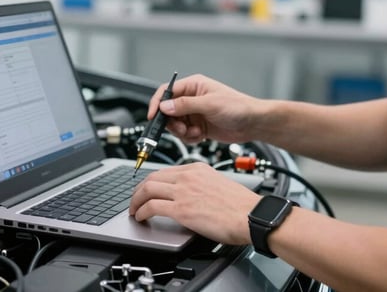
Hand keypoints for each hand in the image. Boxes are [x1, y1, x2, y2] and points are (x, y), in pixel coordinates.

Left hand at [129, 162, 260, 244]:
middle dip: (138, 190)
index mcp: (197, 169)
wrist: (252, 216)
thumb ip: (200, 185)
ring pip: (147, 190)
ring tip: (134, 210)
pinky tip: (141, 217)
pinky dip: (141, 212)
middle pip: (152, 178)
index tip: (147, 190)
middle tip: (135, 200)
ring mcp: (183, 192)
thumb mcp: (218, 184)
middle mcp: (188, 176)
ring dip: (136, 201)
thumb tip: (189, 196)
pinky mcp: (182, 209)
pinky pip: (152, 207)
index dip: (151, 182)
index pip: (165, 171)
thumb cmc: (242, 206)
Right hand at [148, 74, 263, 144]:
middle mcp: (192, 99)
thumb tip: (165, 106)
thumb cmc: (238, 107)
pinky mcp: (198, 126)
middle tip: (181, 129)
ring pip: (175, 124)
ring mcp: (195, 113)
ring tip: (193, 133)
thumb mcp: (209, 104)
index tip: (153, 116)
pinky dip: (189, 137)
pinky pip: (184, 134)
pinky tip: (200, 136)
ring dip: (181, 132)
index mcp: (193, 86)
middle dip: (172, 123)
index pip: (166, 92)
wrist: (253, 123)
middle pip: (168, 111)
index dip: (157, 103)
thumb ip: (185, 105)